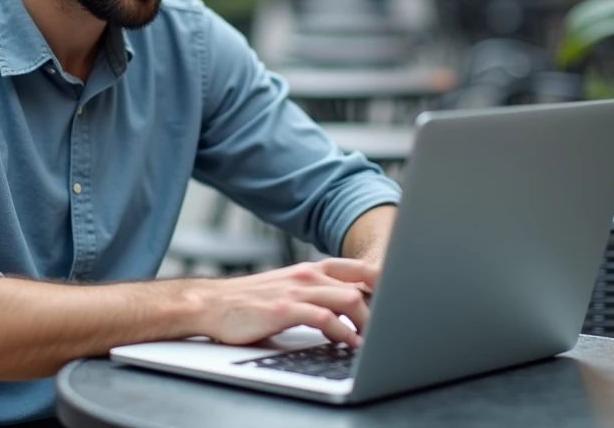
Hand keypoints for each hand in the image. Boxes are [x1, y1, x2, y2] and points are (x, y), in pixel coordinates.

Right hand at [183, 259, 377, 347]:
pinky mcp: (285, 309)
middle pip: (360, 285)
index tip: (402, 297)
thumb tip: (347, 309)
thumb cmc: (248, 302)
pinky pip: (325, 318)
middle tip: (388, 330)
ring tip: (372, 340)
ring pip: (348, 299)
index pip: (357, 269)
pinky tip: (348, 344)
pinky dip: (343, 332)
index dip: (383, 283)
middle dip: (381, 309)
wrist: (211, 304)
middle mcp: (306, 275)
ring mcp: (296, 290)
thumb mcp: (287, 290)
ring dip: (367, 322)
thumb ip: (315, 294)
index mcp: (309, 270)